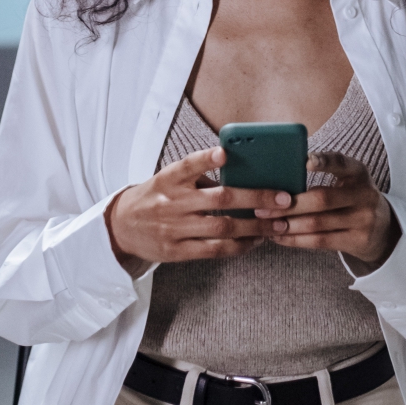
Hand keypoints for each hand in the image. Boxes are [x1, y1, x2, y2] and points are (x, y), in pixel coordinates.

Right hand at [106, 147, 285, 275]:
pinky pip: (214, 250)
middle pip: (219, 199)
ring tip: (279, 223)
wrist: (122, 227)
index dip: (205, 159)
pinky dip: (239, 246)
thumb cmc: (155, 196)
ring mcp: (175, 228)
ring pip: (222, 227)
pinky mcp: (177, 251)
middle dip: (255, 198)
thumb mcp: (168, 179)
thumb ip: (198, 176)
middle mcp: (172, 202)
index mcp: (169, 178)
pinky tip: (256, 240)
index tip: (224, 152)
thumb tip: (241, 172)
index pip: (187, 165)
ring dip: (255, 226)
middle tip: (283, 198)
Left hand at [254, 152, 400, 271]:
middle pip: (322, 199)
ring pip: (318, 223)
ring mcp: (363, 220)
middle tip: (263, 206)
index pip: (342, 163)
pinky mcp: (358, 241)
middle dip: (290, 204)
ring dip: (288, 225)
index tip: (305, 160)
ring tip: (267, 224)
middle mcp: (364, 195)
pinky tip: (279, 238)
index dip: (325, 162)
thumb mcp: (348, 181)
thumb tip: (281, 172)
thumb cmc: (352, 199)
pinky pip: (320, 241)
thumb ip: (326, 174)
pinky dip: (296, 240)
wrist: (383, 229)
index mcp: (359, 173)